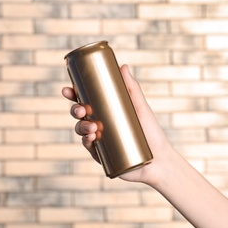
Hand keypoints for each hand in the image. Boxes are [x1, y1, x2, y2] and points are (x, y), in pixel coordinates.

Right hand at [62, 65, 173, 183]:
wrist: (159, 161)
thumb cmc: (152, 133)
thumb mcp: (141, 108)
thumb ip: (132, 88)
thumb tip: (123, 66)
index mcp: (107, 111)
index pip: (86, 100)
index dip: (74, 95)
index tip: (68, 90)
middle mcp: (101, 124)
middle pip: (80, 114)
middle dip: (75, 109)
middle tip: (81, 109)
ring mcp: (100, 140)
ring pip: (81, 130)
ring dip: (81, 126)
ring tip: (92, 127)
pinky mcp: (102, 155)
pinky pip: (89, 147)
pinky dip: (86, 141)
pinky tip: (90, 138)